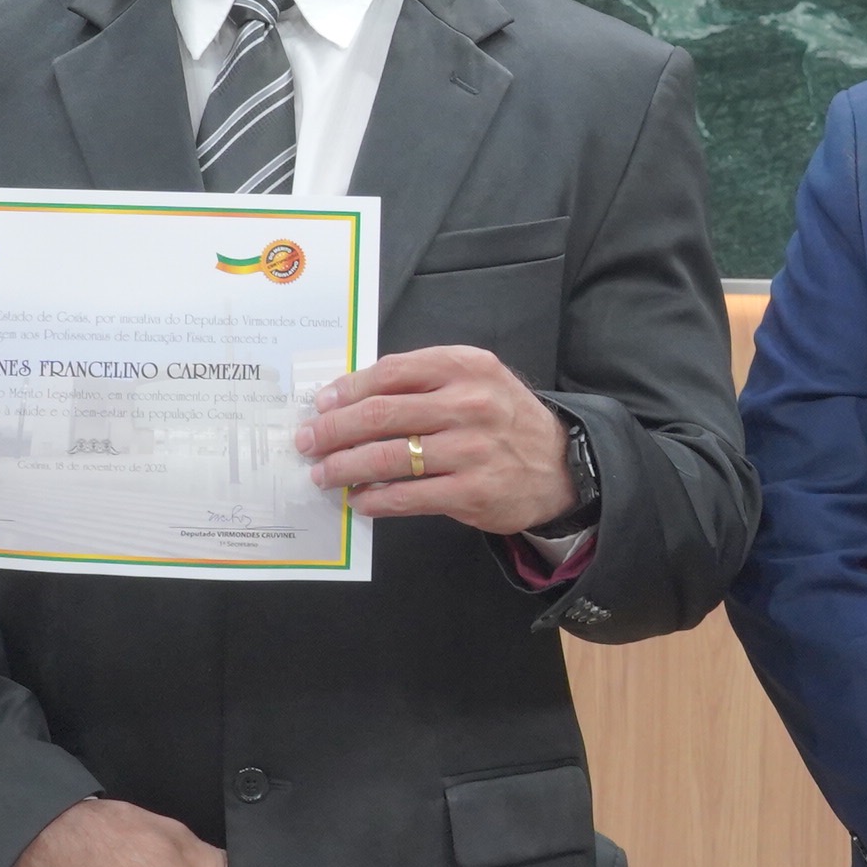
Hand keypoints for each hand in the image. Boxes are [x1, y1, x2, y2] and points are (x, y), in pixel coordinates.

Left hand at [296, 347, 576, 535]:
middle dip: (333, 430)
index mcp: (465, 366)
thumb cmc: (503, 420)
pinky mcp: (472, 491)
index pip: (391, 372)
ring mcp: (472, 449)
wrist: (559, 466)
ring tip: (323, 474)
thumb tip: (351, 398)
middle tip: (307, 442)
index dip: (348, 389)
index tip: (320, 404)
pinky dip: (376, 500)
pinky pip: (409, 496)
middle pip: (381, 414)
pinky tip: (359, 500)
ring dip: (345, 467)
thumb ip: (422, 381)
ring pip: (388, 457)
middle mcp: (469, 403)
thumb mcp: (474, 381)